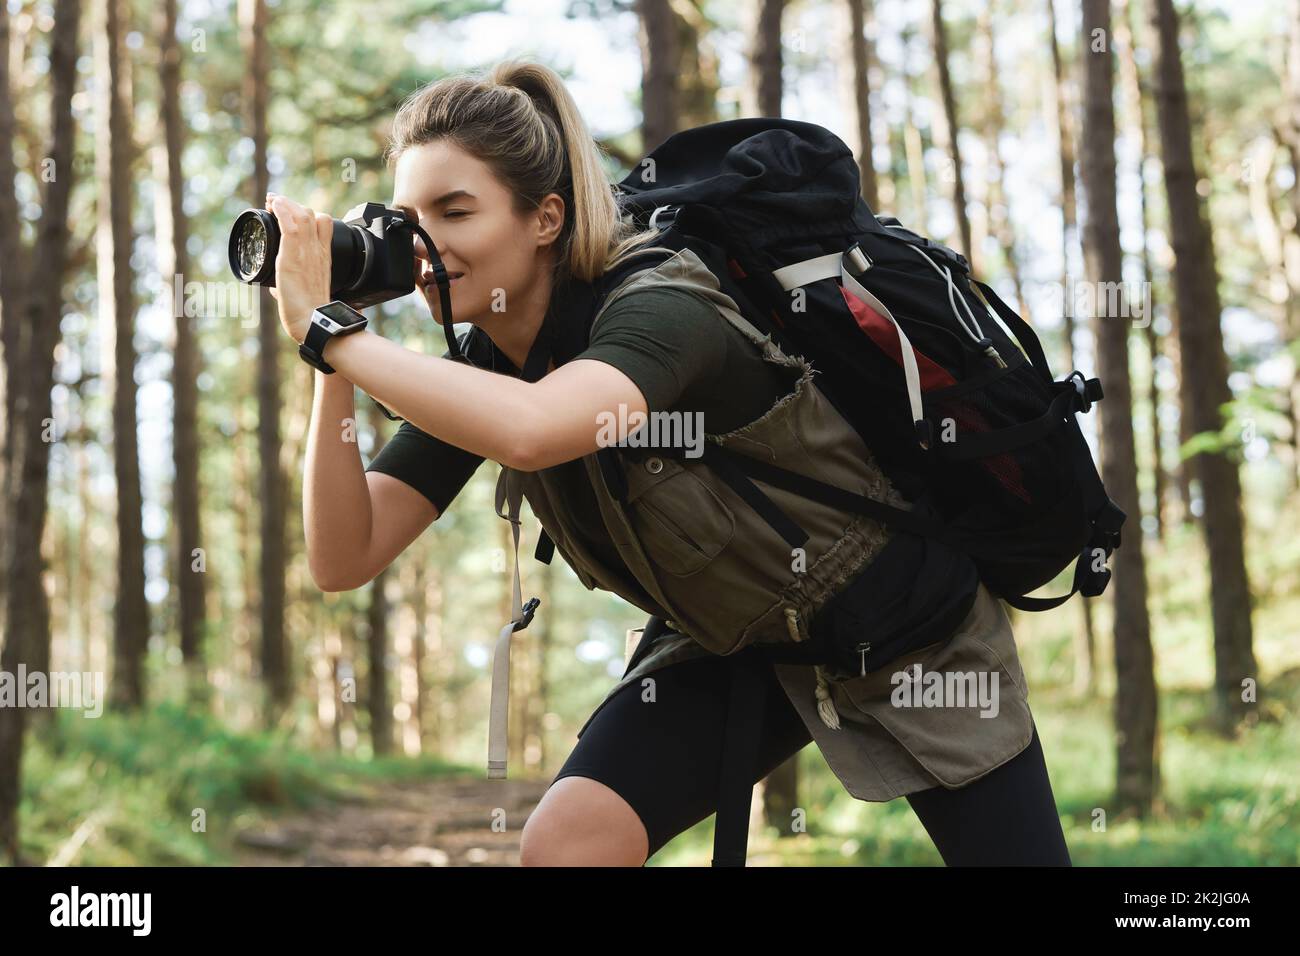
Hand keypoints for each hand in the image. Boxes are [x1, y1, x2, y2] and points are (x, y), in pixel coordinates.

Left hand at [264, 192, 332, 343]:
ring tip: (273, 201)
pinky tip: (273, 203)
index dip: (310, 213)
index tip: (294, 212)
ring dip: (285, 203)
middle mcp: (318, 251)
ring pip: (301, 214)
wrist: (315, 322)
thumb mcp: (304, 296)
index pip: (324, 224)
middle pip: (312, 214)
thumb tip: (275, 290)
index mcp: (324, 258)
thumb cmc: (312, 314)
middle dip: (293, 205)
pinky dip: (281, 210)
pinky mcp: (292, 256)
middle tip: (277, 204)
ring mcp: (307, 252)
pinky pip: (289, 225)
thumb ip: (290, 289)